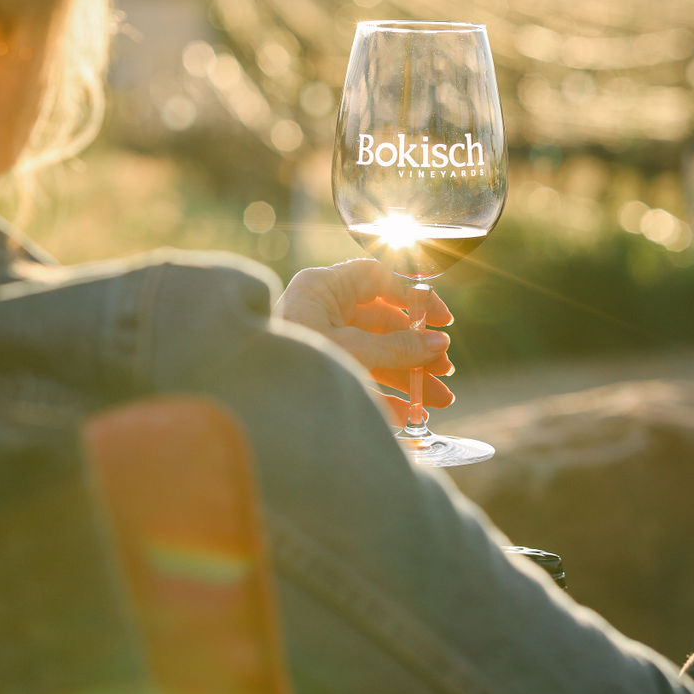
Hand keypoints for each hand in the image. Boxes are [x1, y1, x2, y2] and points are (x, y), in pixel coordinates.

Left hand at [275, 258, 454, 425]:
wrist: (249, 401)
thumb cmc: (293, 362)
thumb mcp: (351, 350)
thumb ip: (395, 347)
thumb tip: (438, 344)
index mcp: (322, 288)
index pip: (377, 277)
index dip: (413, 295)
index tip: (442, 322)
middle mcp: (322, 310)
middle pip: (383, 322)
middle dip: (417, 350)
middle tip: (444, 371)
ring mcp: (322, 342)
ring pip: (376, 354)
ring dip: (409, 377)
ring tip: (441, 401)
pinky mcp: (319, 372)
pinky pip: (359, 378)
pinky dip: (384, 396)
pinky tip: (409, 416)